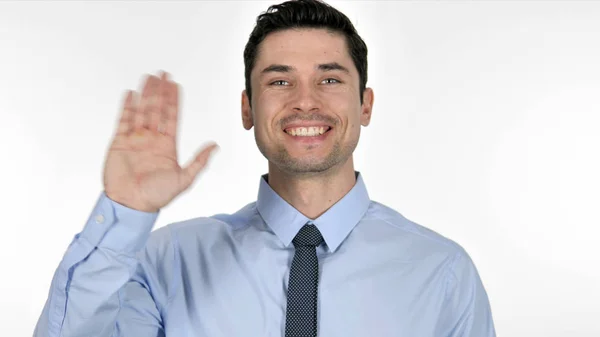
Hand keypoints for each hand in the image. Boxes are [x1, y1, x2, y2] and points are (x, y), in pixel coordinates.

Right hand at [103, 71, 218, 211]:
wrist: (130, 205)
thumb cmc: (156, 196)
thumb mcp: (184, 179)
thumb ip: (199, 161)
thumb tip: (215, 146)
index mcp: (167, 146)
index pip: (172, 117)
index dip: (173, 100)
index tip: (175, 85)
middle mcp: (151, 139)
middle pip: (157, 109)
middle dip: (160, 91)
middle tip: (163, 74)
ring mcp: (135, 139)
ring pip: (141, 110)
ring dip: (145, 94)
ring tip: (149, 78)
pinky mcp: (119, 142)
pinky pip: (123, 120)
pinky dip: (127, 106)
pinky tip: (131, 94)